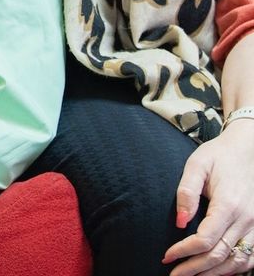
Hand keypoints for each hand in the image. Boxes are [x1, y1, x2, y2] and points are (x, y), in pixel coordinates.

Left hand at [162, 121, 253, 274]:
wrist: (247, 150)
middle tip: (173, 275)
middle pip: (219, 256)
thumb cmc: (219, 155)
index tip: (167, 256)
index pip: (205, 240)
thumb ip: (187, 191)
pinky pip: (250, 258)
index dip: (184, 252)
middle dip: (194, 269)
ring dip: (213, 274)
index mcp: (228, 204)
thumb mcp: (197, 164)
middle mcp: (246, 220)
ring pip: (236, 262)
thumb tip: (180, 222)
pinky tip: (216, 271)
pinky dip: (234, 269)